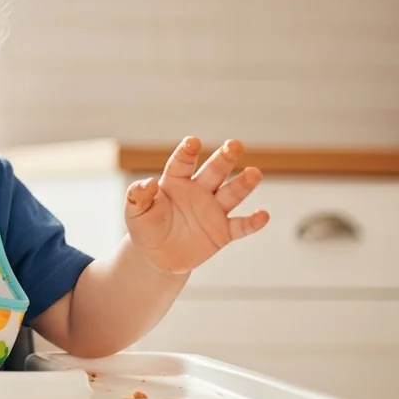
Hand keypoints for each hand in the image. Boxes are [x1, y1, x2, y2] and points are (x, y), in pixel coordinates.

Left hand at [125, 137, 269, 274]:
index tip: (193, 142)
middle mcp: (198, 191)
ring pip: (231, 193)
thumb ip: (138, 195)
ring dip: (243, 184)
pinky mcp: (223, 232)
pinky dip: (252, 222)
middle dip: (224, 158)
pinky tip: (263, 215)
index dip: (187, 152)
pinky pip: (240, 226)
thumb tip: (148, 182)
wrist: (157, 256)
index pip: (182, 163)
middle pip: (214, 172)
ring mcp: (213, 210)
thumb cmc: (146, 227)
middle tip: (234, 145)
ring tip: (254, 173)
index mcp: (175, 182)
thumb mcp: (134, 211)